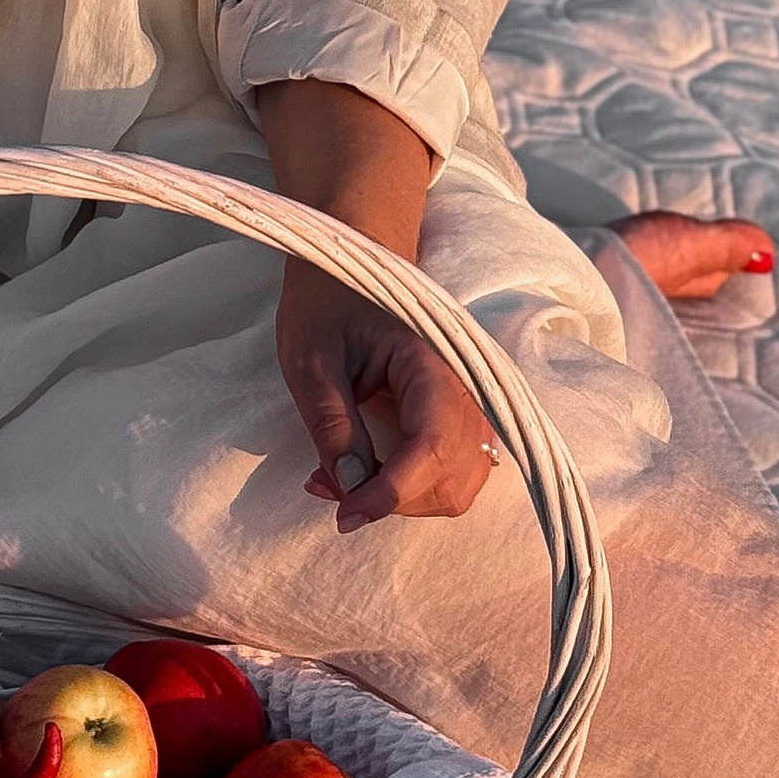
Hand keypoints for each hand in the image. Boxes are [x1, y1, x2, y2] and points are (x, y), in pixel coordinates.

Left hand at [275, 261, 500, 530]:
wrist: (352, 263)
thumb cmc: (327, 302)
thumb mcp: (311, 361)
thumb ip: (334, 424)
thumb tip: (353, 488)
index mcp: (432, 362)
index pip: (431, 446)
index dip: (392, 493)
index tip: (345, 514)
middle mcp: (464, 387)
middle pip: (452, 476)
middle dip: (394, 499)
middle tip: (326, 488)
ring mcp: (467, 404)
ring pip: (459, 485)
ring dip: (404, 499)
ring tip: (340, 481)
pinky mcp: (456, 416)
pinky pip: (453, 472)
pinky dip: (413, 488)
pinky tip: (367, 474)